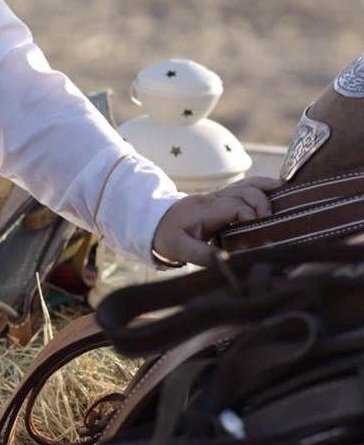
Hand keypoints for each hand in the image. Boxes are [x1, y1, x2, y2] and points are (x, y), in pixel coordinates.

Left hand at [152, 176, 282, 266]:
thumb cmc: (169, 236)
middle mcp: (214, 198)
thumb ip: (201, 254)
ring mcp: (220, 195)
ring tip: (285, 192)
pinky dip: (263, 184)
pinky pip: (246, 185)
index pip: (233, 206)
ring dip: (266, 189)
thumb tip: (226, 260)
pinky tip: (279, 187)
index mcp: (204, 210)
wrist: (158, 223)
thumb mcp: (179, 249)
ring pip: (247, 184)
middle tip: (271, 220)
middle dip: (261, 203)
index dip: (249, 214)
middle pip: (244, 191)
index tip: (257, 229)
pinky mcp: (225, 197)